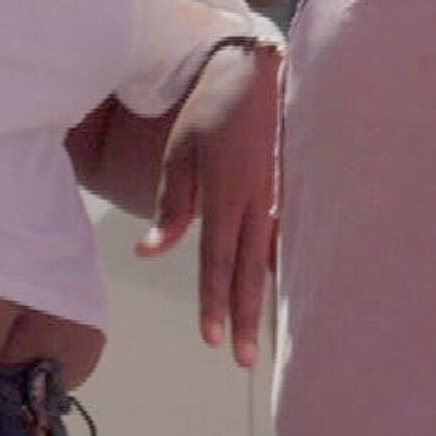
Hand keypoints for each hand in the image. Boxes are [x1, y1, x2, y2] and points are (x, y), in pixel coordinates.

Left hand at [135, 37, 282, 367]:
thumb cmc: (209, 111)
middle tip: (244, 361)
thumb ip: (171, 205)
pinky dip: (280, 269)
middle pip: (247, 271)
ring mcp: (275, 199)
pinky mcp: (283, 191)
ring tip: (261, 337)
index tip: (211, 340)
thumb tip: (151, 250)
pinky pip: (282, 239)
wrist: (254, 74)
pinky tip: (282, 290)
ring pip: (268, 260)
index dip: (213, 302)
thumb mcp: (180, 152)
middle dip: (242, 317)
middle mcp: (256, 204)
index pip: (217, 261)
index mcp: (227, 196)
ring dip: (261, 300)